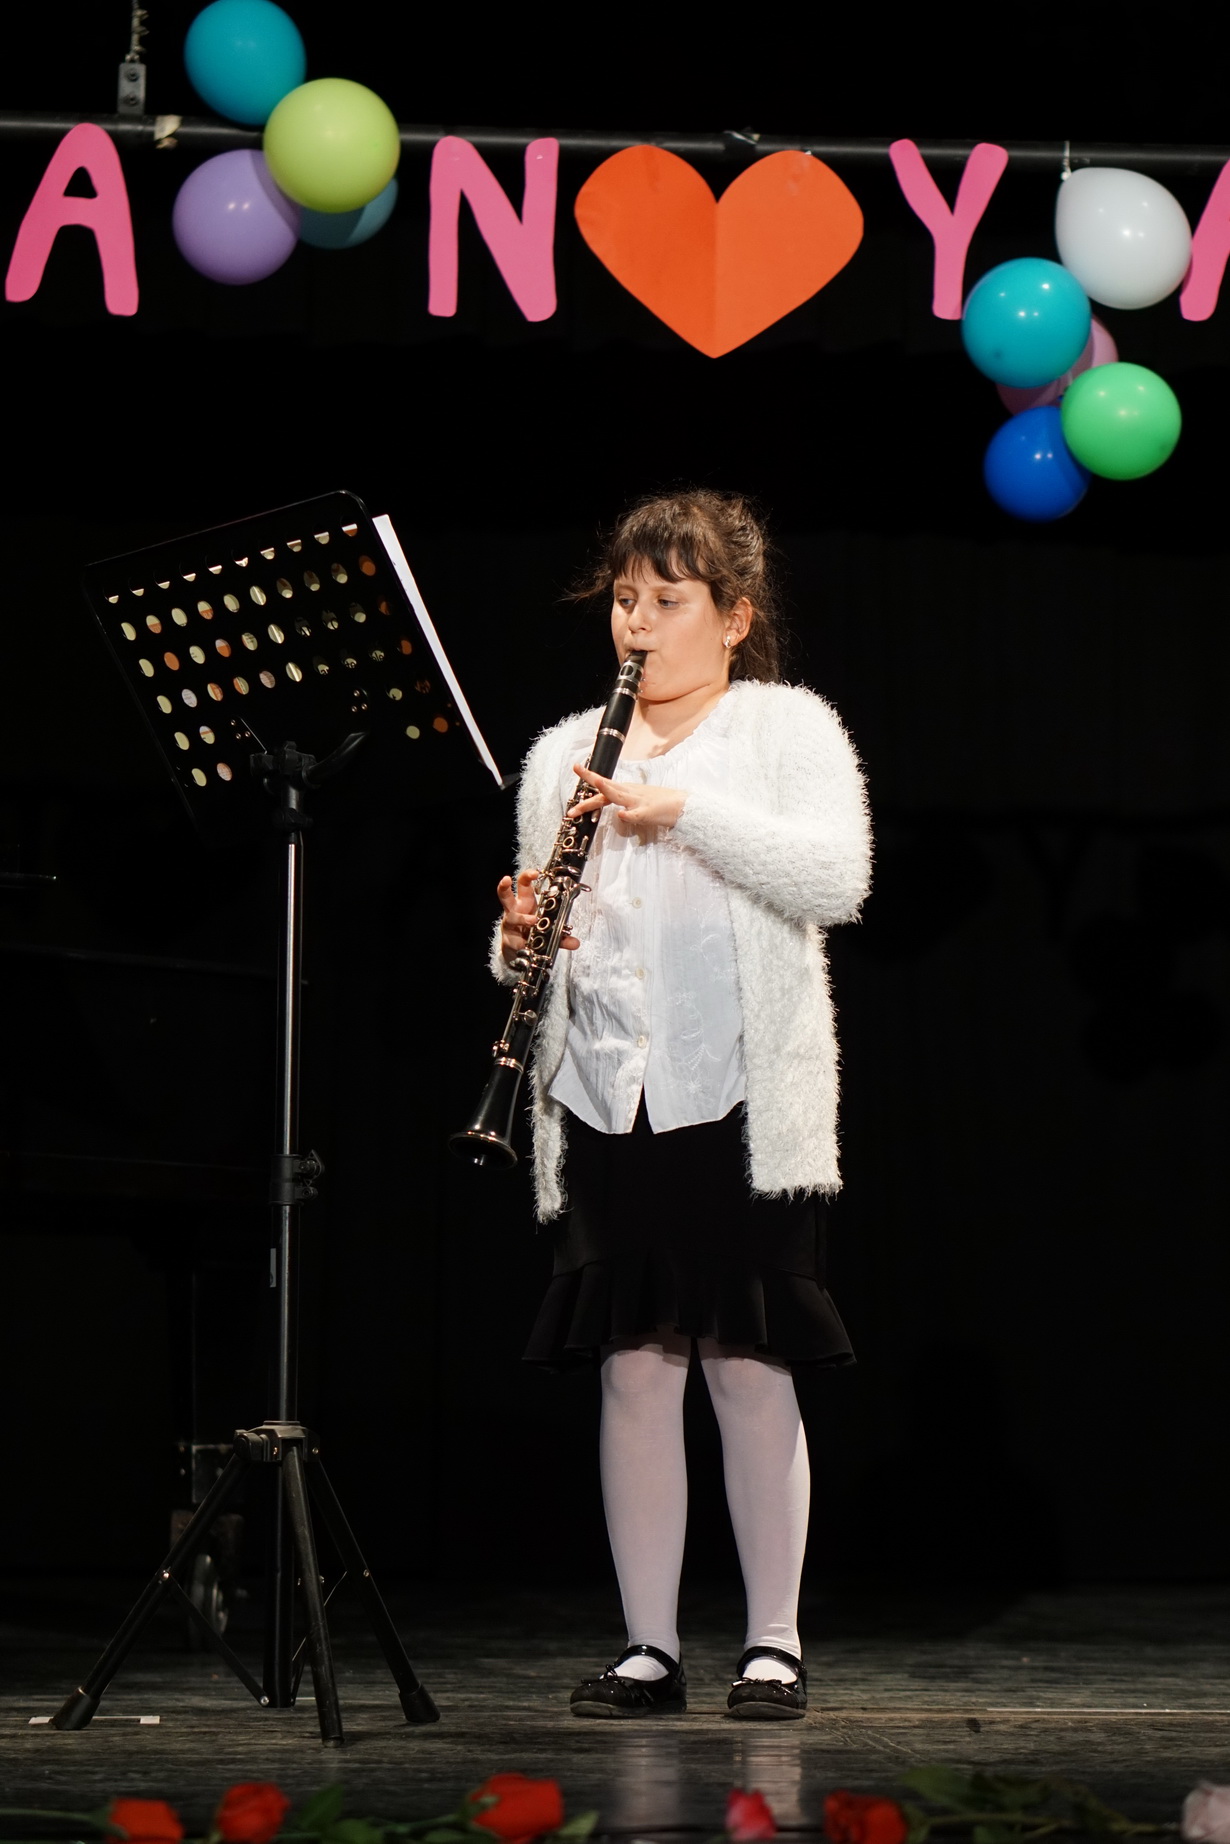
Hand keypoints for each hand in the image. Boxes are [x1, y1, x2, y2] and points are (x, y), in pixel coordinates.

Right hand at [498, 868, 578, 962]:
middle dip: (505, 886)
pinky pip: (516, 941)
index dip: (527, 876)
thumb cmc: (531, 931)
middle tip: (507, 879)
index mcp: (525, 902)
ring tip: (534, 920)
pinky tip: (527, 946)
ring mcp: (510, 925)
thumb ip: (562, 936)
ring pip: (511, 918)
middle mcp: (514, 911)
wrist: (519, 951)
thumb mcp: (548, 929)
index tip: (535, 872)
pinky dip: (523, 944)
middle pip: (505, 895)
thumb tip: (576, 943)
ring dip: (523, 918)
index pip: (523, 884)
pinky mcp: (508, 940)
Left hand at [568, 765, 686, 830]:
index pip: (604, 784)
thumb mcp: (638, 803)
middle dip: (590, 779)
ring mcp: (639, 802)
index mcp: (626, 791)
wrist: (682, 806)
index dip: (589, 776)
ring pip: (620, 795)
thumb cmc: (660, 805)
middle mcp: (630, 793)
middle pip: (607, 786)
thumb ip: (625, 806)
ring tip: (597, 782)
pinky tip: (621, 814)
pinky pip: (637, 815)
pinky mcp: (648, 813)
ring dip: (607, 789)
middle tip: (576, 769)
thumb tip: (616, 812)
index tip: (576, 767)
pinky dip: (629, 815)